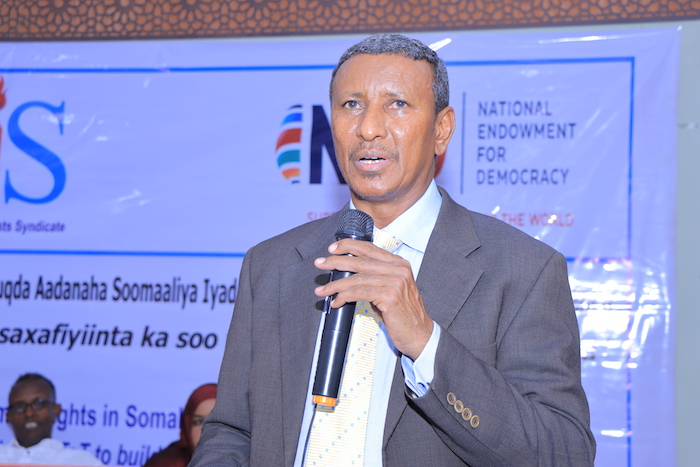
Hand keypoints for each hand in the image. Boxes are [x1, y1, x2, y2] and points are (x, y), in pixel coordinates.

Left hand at [314, 238, 432, 359]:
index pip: (370, 248)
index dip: (348, 246)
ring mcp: (395, 282)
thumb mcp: (390, 290)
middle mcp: (398, 269)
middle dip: (336, 261)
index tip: (332, 248)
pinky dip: (343, 296)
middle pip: (360, 261)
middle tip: (320, 263)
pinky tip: (336, 302)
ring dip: (335, 284)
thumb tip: (347, 275)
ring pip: (357, 278)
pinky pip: (359, 293)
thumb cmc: (402, 314)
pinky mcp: (390, 296)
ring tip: (322, 290)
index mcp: (399, 264)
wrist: (420, 334)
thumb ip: (374, 278)